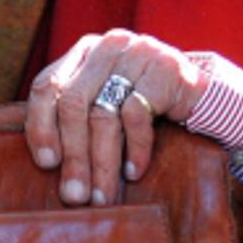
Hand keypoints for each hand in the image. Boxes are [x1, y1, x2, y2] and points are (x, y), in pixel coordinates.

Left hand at [25, 29, 207, 205]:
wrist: (201, 93)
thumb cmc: (145, 104)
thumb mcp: (106, 101)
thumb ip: (76, 116)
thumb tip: (45, 164)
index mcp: (84, 51)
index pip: (47, 85)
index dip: (41, 126)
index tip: (46, 164)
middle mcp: (108, 46)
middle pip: (73, 104)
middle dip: (73, 155)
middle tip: (75, 195)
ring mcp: (138, 53)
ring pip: (104, 114)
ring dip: (102, 163)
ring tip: (102, 196)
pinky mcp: (165, 69)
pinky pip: (138, 115)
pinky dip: (134, 150)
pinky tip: (133, 172)